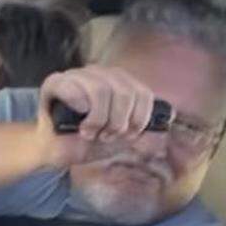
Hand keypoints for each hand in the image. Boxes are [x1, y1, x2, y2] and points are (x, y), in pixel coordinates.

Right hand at [35, 65, 157, 167]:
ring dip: (99, 120)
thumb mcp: (120, 136)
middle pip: (124, 92)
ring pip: (101, 90)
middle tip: (106, 136)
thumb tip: (170, 117)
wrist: (56, 152)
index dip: (139, 118)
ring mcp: (77, 75)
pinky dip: (79, 109)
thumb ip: (141, 124)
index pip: (143, 92)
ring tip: (91, 132)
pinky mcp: (55, 82)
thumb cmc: (87, 141)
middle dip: (118, 122)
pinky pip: (73, 88)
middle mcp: (99, 74)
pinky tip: (76, 121)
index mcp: (118, 83)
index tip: (129, 135)